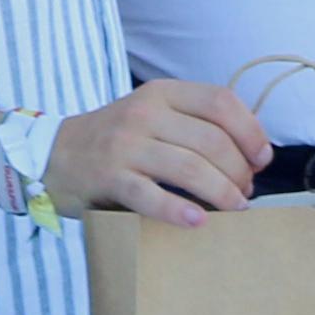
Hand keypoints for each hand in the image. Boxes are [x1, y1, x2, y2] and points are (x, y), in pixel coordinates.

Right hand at [50, 77, 268, 224]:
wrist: (53, 155)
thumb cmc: (116, 140)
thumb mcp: (152, 115)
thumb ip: (193, 124)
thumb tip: (252, 155)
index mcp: (162, 92)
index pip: (221, 102)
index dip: (251, 132)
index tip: (261, 160)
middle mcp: (144, 112)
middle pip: (212, 140)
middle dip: (238, 171)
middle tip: (244, 193)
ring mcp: (124, 144)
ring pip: (189, 168)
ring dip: (222, 193)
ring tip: (234, 209)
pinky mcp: (109, 177)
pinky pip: (151, 195)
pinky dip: (179, 211)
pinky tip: (199, 222)